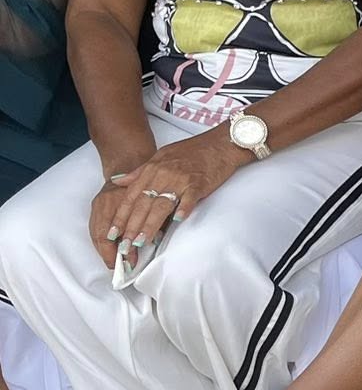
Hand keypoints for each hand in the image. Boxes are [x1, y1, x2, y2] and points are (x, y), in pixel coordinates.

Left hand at [93, 131, 245, 268]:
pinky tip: (177, 220)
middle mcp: (163, 174)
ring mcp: (181, 178)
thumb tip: (117, 181)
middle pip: (143, 204)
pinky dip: (183, 208)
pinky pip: (189, 197)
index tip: (112, 234)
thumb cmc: (192, 151)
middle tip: (124, 246)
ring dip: (150, 224)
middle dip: (132, 227)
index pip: (130, 197)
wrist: (220, 143)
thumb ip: (139, 172)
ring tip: (142, 242)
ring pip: (161, 204)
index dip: (120, 217)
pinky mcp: (199, 182)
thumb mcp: (160, 157)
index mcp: (152, 169)